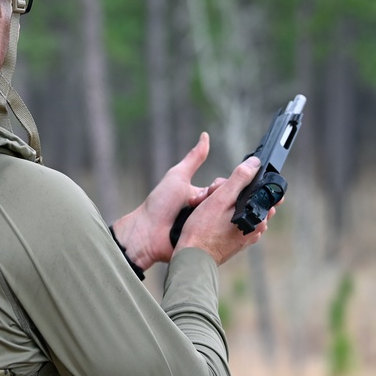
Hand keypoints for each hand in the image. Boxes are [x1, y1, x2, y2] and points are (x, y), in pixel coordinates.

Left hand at [112, 133, 224, 269]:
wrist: (147, 233)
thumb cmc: (159, 203)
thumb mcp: (178, 176)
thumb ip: (194, 158)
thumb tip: (205, 135)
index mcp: (203, 195)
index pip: (225, 187)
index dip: (222, 187)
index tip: (210, 191)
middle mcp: (207, 210)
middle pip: (228, 202)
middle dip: (220, 201)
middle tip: (202, 204)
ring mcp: (207, 226)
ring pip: (226, 219)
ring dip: (220, 217)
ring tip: (206, 216)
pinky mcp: (207, 240)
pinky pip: (221, 236)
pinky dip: (221, 232)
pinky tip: (224, 230)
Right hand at [174, 155, 273, 264]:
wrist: (191, 258)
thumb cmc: (202, 230)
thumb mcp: (220, 198)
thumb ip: (240, 179)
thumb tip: (254, 163)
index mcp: (258, 216)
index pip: (261, 189)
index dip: (243, 180)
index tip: (225, 184)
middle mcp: (256, 228)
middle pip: (247, 197)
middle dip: (227, 191)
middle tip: (209, 195)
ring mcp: (246, 236)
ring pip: (237, 208)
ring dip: (220, 202)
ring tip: (202, 206)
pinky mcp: (235, 242)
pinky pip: (231, 221)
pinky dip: (219, 215)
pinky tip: (205, 217)